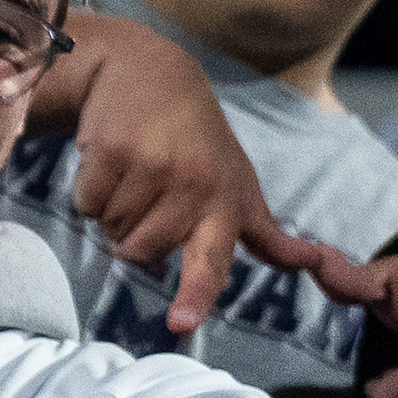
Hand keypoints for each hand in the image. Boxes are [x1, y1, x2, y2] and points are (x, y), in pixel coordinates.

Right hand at [46, 11, 330, 336]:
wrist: (151, 72)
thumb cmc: (200, 140)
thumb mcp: (241, 182)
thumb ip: (266, 233)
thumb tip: (310, 262)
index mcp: (226, 203)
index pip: (210, 261)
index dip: (195, 295)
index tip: (180, 324)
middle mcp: (193, 186)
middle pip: (143, 253)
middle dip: (134, 239)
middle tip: (147, 199)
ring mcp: (152, 166)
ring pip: (113, 230)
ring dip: (112, 216)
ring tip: (132, 178)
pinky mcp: (112, 149)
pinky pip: (87, 205)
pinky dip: (89, 195)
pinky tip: (109, 164)